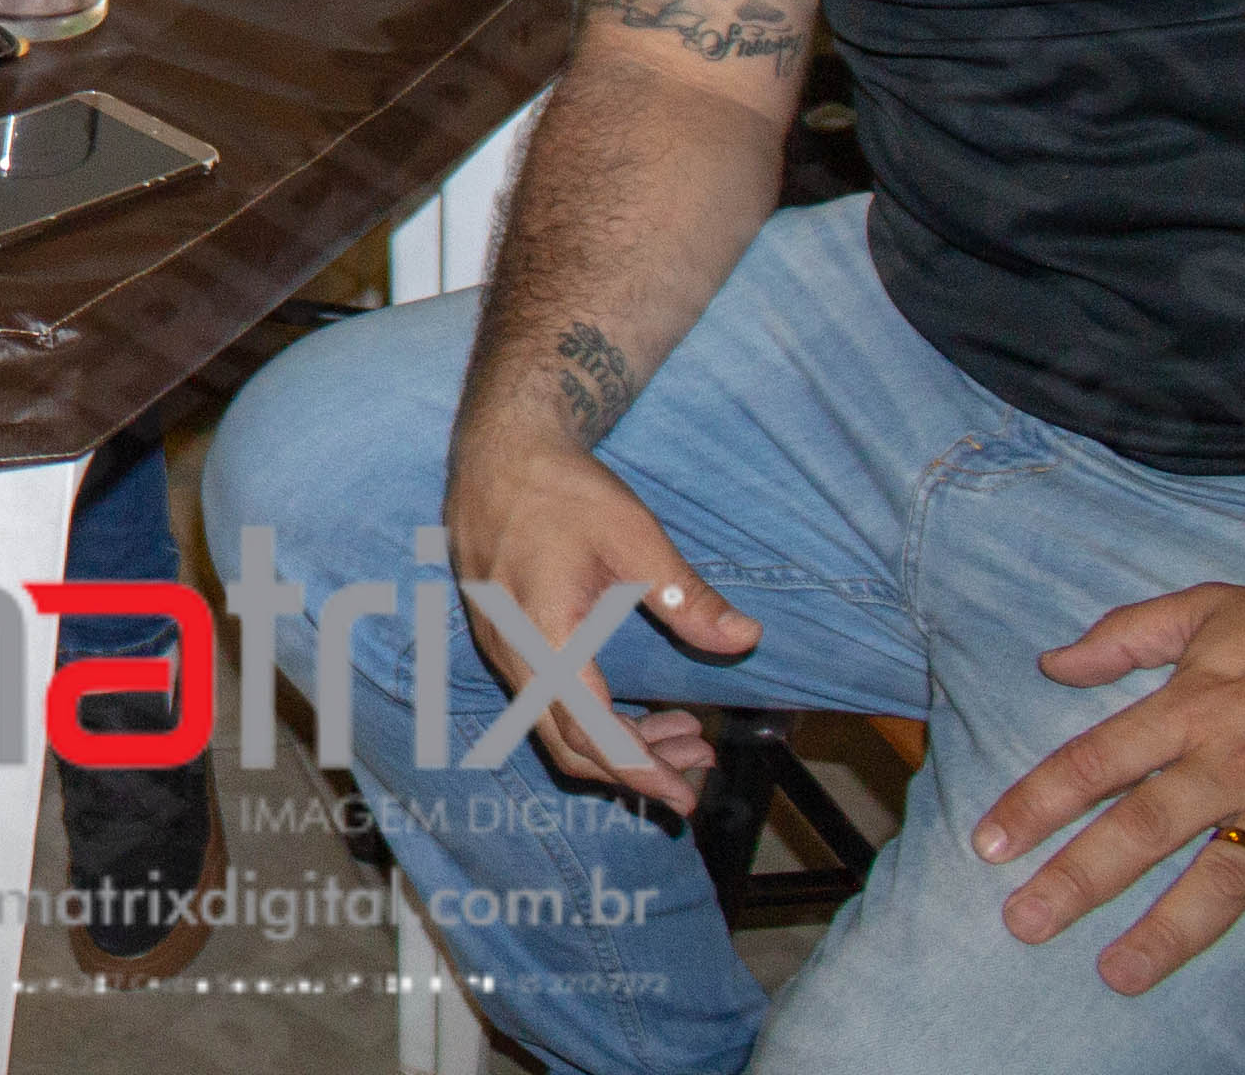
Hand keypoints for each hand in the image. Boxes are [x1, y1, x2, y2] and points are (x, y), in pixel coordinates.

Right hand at [443, 430, 761, 812]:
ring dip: (615, 744)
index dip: (639, 772)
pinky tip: (632, 707)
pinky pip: (542, 702)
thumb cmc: (562, 488)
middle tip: (697, 765)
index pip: (590, 732)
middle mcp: (512, 653)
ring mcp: (499, 648)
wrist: (498, 447)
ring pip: (553, 727)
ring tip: (681, 734)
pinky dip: (590, 719)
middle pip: (568, 746)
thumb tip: (746, 639)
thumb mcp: (634, 537)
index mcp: (544, 635)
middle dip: (635, 768)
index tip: (685, 797)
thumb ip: (684, 597)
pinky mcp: (500, 637)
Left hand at [974, 584, 1244, 1049]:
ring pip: (1218, 882)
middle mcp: (1233, 767)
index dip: (1037, 806)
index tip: (988, 847)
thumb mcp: (1212, 610)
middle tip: (1024, 923)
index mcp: (1191, 711)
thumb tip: (1051, 662)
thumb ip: (1126, 636)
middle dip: (1077, 880)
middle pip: (1139, 831)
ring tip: (1118, 975)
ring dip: (1167, 934)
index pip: (1094, 763)